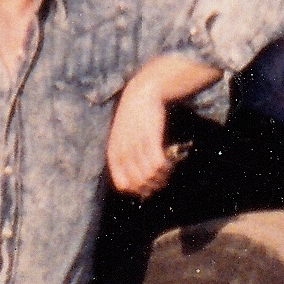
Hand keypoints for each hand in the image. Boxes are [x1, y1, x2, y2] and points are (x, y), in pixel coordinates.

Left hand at [107, 73, 185, 197]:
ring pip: (149, 176)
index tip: (148, 184)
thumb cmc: (133, 119)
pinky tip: (170, 163)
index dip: (137, 190)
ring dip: (161, 178)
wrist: (141, 94)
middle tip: (162, 179)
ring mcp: (136, 145)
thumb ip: (125, 158)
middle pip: (139, 184)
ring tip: (167, 171)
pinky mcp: (151, 138)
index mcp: (114, 154)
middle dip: (152, 186)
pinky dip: (165, 169)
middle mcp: (123, 152)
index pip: (123, 185)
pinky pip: (158, 164)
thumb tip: (137, 182)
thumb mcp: (122, 139)